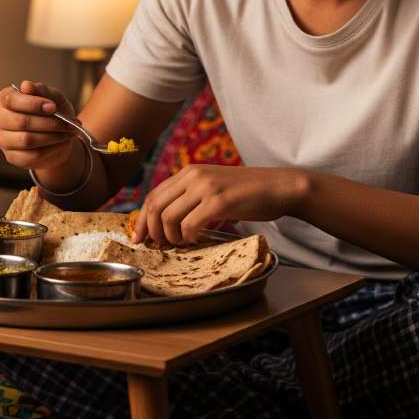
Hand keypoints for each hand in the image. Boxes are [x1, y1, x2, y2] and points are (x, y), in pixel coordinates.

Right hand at [0, 80, 79, 170]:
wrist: (57, 135)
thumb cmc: (51, 112)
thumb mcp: (53, 97)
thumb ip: (42, 90)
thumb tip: (27, 85)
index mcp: (5, 99)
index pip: (12, 100)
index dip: (34, 104)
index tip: (53, 107)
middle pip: (21, 122)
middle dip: (49, 123)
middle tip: (68, 124)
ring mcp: (3, 140)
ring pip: (27, 140)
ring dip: (52, 137)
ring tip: (68, 133)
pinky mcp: (12, 157)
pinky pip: (32, 155)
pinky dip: (52, 150)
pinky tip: (62, 144)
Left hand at [132, 164, 305, 245]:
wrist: (279, 186)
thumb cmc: (247, 193)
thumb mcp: (213, 188)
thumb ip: (191, 198)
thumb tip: (166, 222)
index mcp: (189, 172)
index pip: (153, 196)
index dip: (142, 220)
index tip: (139, 238)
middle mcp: (193, 176)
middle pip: (154, 207)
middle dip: (151, 231)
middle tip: (160, 246)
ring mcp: (206, 187)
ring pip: (168, 217)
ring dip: (171, 237)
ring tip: (182, 243)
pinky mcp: (220, 201)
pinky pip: (190, 224)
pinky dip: (188, 236)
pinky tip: (195, 239)